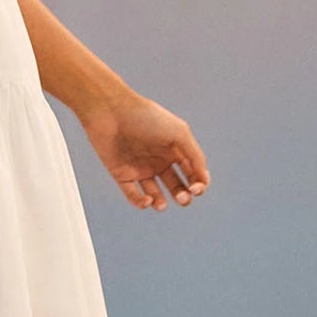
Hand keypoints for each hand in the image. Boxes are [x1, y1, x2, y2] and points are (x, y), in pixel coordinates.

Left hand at [78, 87, 209, 212]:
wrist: (111, 112)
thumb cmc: (147, 117)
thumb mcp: (179, 133)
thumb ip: (195, 156)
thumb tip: (204, 180)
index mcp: (174, 150)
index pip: (192, 173)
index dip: (198, 184)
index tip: (196, 187)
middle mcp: (159, 160)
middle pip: (176, 186)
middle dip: (183, 196)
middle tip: (183, 197)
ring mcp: (140, 168)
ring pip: (155, 194)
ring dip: (161, 203)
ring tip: (161, 204)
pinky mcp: (122, 174)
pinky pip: (133, 195)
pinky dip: (141, 202)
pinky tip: (147, 200)